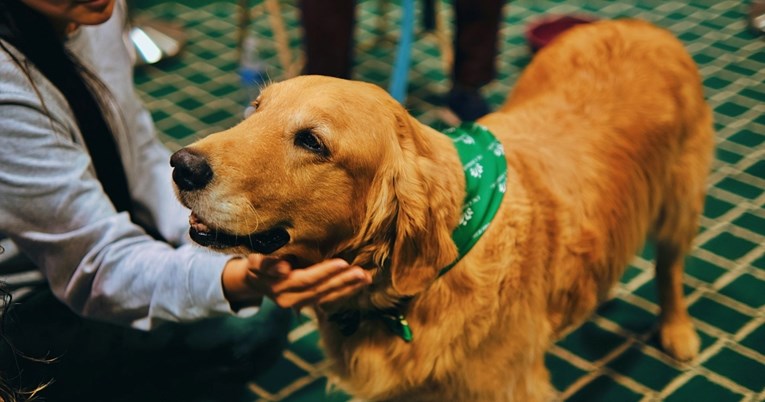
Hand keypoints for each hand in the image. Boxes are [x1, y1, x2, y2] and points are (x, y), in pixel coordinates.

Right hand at [222, 254, 371, 309]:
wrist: (253, 281)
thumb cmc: (256, 265)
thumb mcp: (255, 261)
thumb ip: (267, 263)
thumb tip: (284, 269)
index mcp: (280, 288)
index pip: (306, 279)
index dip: (325, 272)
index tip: (343, 263)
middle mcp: (291, 301)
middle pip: (321, 290)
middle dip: (344, 281)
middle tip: (363, 273)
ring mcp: (300, 305)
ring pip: (328, 297)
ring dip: (349, 288)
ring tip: (367, 278)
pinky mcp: (307, 304)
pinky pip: (329, 300)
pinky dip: (345, 292)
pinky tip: (359, 285)